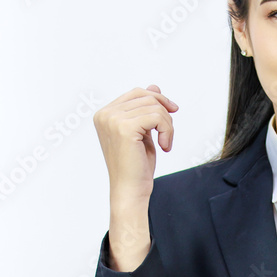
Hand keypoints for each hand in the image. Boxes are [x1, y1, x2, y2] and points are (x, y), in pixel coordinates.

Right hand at [93, 83, 178, 201]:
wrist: (130, 190)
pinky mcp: (124, 127)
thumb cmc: (135, 166)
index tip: (171, 112)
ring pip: (154, 107)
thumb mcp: (143, 132)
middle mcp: (105, 114)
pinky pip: (157, 117)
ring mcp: (112, 120)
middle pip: (146, 97)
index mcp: (105, 114)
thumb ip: (145, 109)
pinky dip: (167, 131)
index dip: (157, 100)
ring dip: (167, 125)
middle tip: (169, 133)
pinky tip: (164, 146)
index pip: (136, 93)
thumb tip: (154, 86)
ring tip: (165, 143)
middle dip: (164, 113)